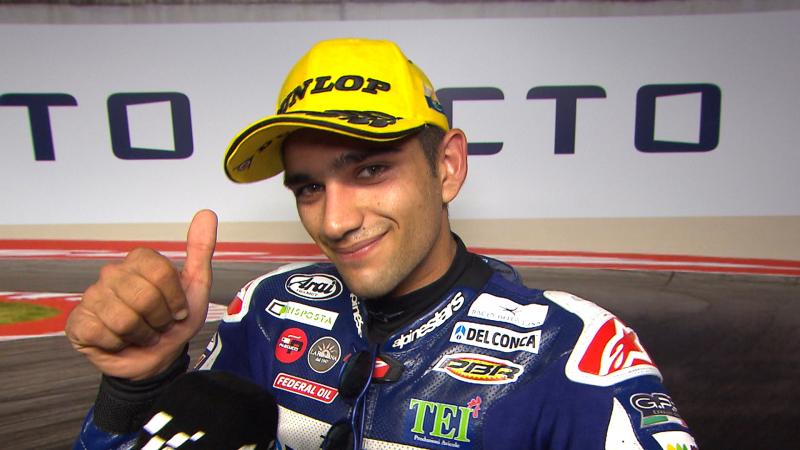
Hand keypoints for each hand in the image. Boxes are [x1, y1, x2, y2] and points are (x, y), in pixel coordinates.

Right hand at [65, 209, 217, 379]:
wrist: (157, 359)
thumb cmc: (175, 322)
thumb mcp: (196, 288)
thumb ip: (200, 250)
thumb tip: (207, 213)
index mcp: (139, 261)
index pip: (161, 273)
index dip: (175, 299)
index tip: (177, 311)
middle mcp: (113, 273)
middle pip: (144, 297)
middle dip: (159, 319)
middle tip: (158, 325)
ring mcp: (92, 296)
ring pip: (124, 318)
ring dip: (141, 335)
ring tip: (142, 334)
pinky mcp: (78, 322)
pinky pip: (102, 334)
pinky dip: (119, 345)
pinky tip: (120, 342)